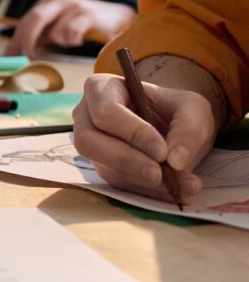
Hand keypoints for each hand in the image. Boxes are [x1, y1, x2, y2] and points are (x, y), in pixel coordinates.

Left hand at [5, 0, 133, 56]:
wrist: (119, 17)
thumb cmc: (83, 24)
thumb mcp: (58, 26)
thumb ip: (40, 34)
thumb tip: (14, 51)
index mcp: (48, 1)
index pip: (26, 20)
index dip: (16, 39)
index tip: (8, 57)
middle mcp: (58, 0)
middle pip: (34, 19)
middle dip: (27, 40)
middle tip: (27, 58)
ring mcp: (74, 5)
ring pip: (55, 32)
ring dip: (61, 42)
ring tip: (72, 40)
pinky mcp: (89, 15)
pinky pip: (72, 34)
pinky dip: (74, 41)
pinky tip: (81, 38)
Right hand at [72, 74, 214, 203]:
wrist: (175, 128)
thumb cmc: (175, 109)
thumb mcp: (193, 109)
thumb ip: (190, 129)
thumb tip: (175, 161)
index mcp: (101, 89)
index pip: (105, 111)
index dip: (132, 132)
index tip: (162, 152)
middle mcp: (86, 118)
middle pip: (89, 142)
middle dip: (127, 161)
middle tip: (160, 175)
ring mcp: (93, 146)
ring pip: (105, 166)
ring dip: (143, 181)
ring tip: (183, 186)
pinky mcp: (104, 169)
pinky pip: (119, 184)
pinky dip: (150, 191)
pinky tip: (177, 191)